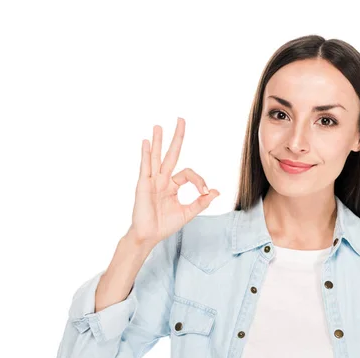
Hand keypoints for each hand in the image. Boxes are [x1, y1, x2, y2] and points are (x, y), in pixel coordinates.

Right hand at [128, 117, 219, 246]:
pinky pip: (145, 167)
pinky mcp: (143, 185)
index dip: (199, 180)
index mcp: (172, 185)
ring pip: (156, 157)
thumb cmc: (164, 225)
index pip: (188, 173)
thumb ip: (201, 202)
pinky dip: (146, 155)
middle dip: (176, 137)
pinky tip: (146, 142)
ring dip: (158, 141)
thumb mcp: (188, 213)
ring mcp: (152, 181)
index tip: (204, 191)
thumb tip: (216, 191)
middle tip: (181, 119)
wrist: (149, 236)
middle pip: (171, 154)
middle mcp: (162, 180)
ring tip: (158, 126)